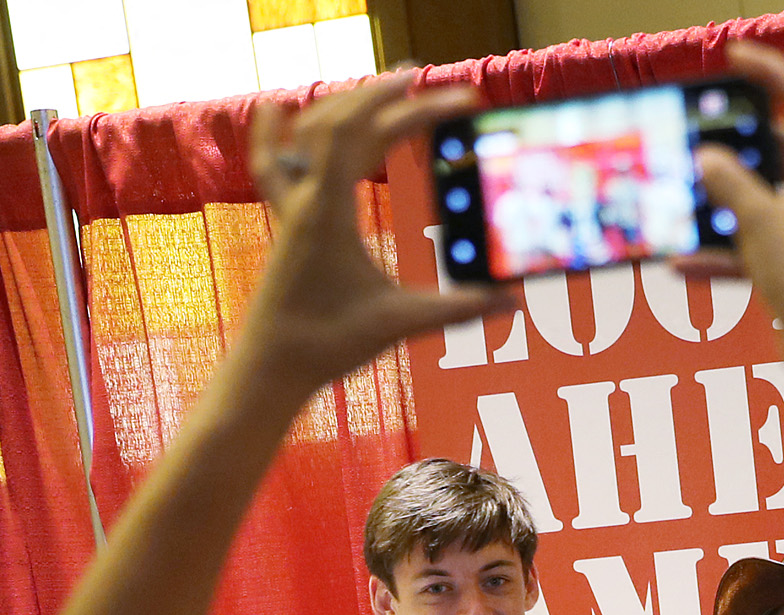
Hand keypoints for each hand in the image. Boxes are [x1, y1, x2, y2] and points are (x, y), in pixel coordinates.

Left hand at [242, 76, 505, 402]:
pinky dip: (276, 131)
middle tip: (426, 79)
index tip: (453, 101)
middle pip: (337, 120)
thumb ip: (458, 308)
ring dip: (346, 103)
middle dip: (384, 94)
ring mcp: (290, 207)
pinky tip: (277, 109)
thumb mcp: (400, 324)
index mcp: (328, 211)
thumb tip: (513, 302)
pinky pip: (274, 162)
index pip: (361, 134)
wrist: (269, 365)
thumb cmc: (327, 344)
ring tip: (384, 91)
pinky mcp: (286, 221)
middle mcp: (304, 198)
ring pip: (307, 132)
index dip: (407, 108)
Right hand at [689, 41, 783, 387]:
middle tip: (698, 133)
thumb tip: (708, 158)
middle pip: (780, 150)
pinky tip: (683, 264)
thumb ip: (730, 184)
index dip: (772, 72)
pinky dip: (725, 251)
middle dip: (736, 145)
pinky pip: (757, 245)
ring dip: (724, 200)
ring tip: (683, 194)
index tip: (735, 57)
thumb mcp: (761, 224)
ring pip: (764, 199)